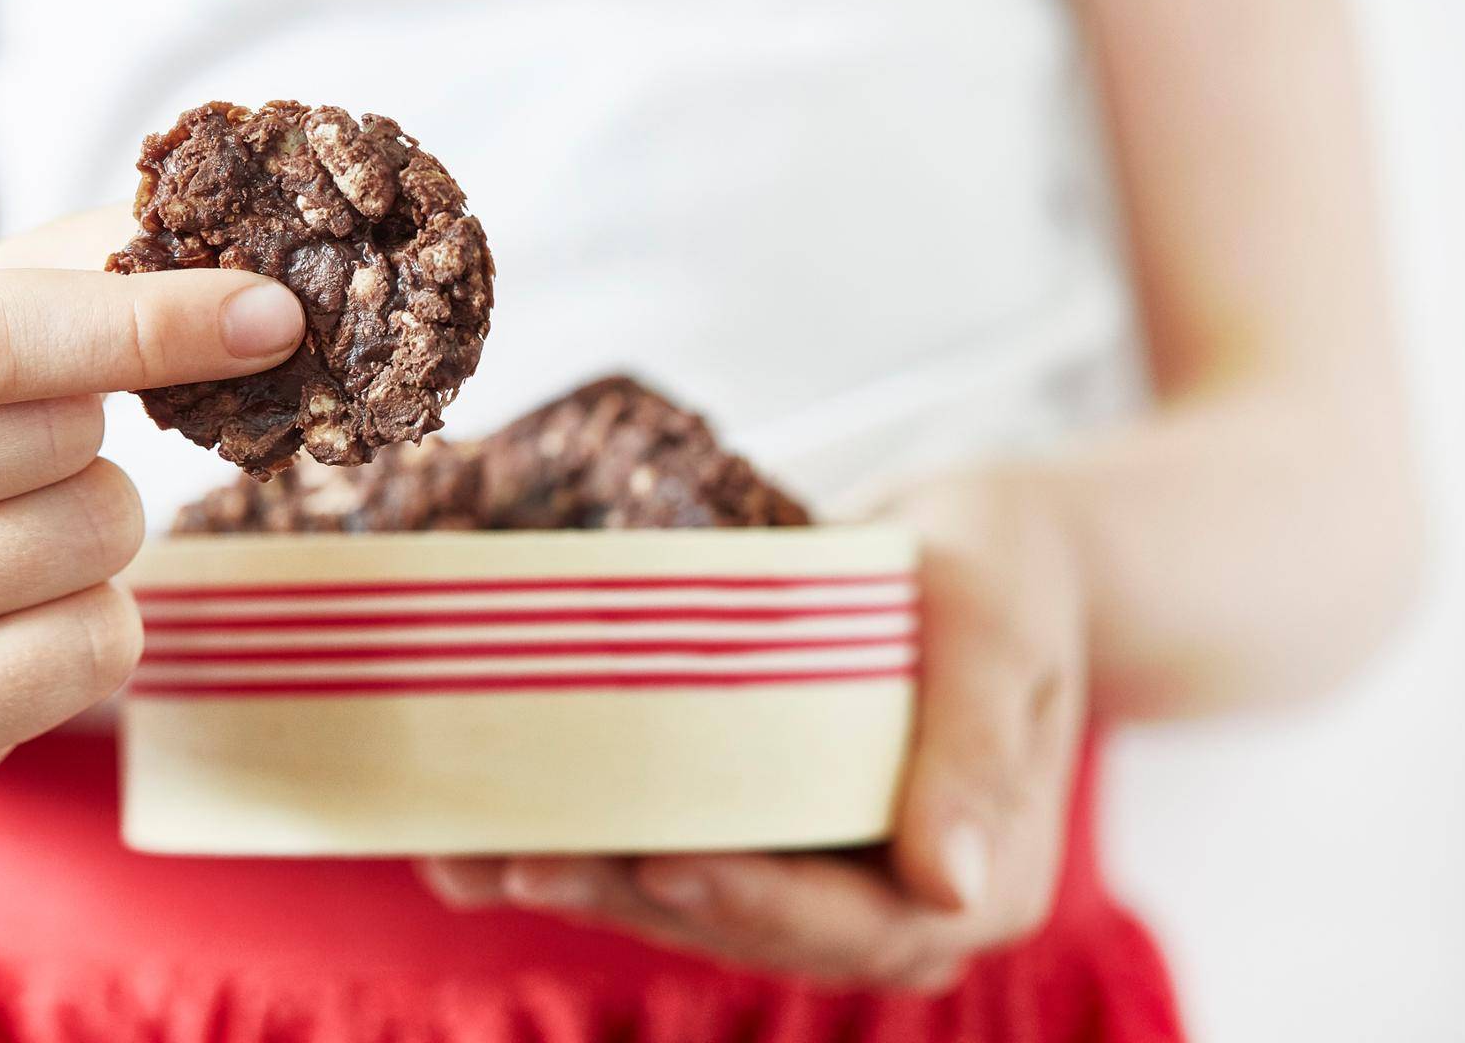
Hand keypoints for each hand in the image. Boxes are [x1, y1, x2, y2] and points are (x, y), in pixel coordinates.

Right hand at [0, 210, 304, 783]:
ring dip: (105, 517)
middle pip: (48, 441)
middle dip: (104, 427)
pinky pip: (94, 648)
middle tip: (55, 431)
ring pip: (82, 540)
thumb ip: (85, 263)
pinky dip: (103, 615)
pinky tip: (26, 602)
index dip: (146, 325)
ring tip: (24, 515)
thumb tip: (254, 277)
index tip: (271, 315)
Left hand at [419, 471, 1087, 993]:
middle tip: (514, 858)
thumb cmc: (1004, 569)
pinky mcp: (754, 828)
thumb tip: (952, 891)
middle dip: (623, 895)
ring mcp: (813, 870)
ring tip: (460, 848)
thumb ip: (980, 749)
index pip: (847, 920)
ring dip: (574, 877)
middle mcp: (887, 902)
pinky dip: (575, 838)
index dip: (746, 900)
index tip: (654, 862)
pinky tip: (472, 829)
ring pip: (682, 898)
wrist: (984, 545)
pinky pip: (659, 849)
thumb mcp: (1002, 632)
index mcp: (975, 884)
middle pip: (742, 919)